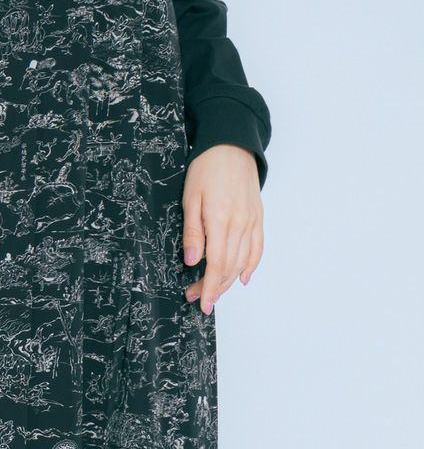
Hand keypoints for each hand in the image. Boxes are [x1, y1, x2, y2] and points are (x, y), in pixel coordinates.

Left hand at [180, 144, 264, 314]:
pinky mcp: (258, 217)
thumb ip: (192, 233)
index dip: (209, 287)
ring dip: (229, 281)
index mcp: (221, 220)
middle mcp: (240, 224)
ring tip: (214, 290)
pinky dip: (251, 265)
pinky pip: (257, 247)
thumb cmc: (206, 169)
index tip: (202, 303)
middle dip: (214, 287)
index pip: (216, 264)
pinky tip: (242, 278)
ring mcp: (252, 221)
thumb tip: (191, 262)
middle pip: (229, 267)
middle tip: (197, 297)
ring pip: (243, 261)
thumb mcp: (190, 199)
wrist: (232, 145)